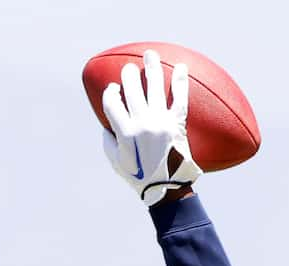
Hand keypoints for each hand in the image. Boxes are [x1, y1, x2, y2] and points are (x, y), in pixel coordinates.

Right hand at [101, 49, 196, 202]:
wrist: (166, 188)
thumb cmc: (139, 178)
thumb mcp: (116, 163)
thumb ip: (108, 142)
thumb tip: (106, 125)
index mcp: (125, 133)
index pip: (113, 104)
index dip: (111, 93)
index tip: (113, 89)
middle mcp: (142, 124)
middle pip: (132, 91)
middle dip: (128, 75)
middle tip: (129, 68)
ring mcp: (160, 122)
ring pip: (154, 88)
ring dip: (152, 68)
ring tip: (150, 54)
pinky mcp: (177, 123)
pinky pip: (180, 98)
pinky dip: (181, 82)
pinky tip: (181, 67)